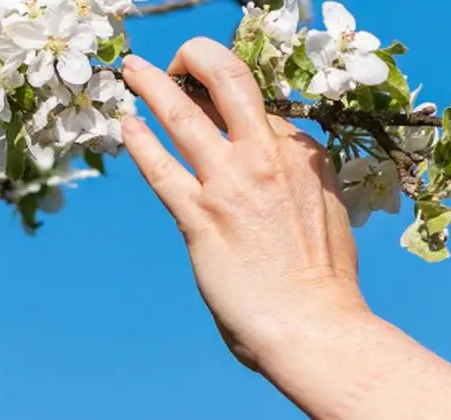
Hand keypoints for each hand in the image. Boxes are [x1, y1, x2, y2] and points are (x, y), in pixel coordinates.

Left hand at [119, 38, 372, 373]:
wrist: (315, 329)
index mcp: (304, 156)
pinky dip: (139, 142)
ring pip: (183, 114)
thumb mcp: (325, 219)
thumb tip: (273, 186)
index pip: (259, 107)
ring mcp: (231, 185)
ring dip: (151, 85)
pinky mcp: (200, 219)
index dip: (231, 99)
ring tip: (130, 70)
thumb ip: (298, 189)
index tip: (210, 100)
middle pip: (227, 78)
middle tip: (175, 62)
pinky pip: (160, 168)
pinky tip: (125, 126)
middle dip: (195, 58)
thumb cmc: (323, 289)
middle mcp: (268, 157)